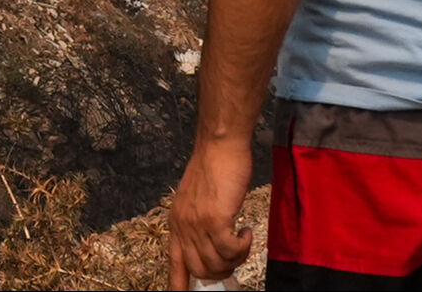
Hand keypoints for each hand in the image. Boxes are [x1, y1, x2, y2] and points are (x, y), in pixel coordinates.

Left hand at [167, 135, 256, 289]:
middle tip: (235, 255)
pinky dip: (243, 247)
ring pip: (218, 263)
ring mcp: (198, 224)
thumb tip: (211, 245)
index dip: (178, 285)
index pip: (174, 264)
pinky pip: (231, 250)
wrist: (220, 144)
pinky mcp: (216, 219)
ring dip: (236, 258)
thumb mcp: (197, 198)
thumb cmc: (214, 166)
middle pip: (199, 270)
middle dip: (221, 271)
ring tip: (243, 239)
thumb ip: (199, 222)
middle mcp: (183, 226)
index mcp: (176, 222)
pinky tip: (246, 231)